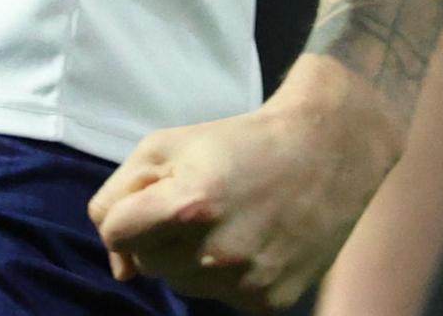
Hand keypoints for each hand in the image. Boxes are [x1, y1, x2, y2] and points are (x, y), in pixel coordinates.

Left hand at [92, 58, 405, 312]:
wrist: (326, 153)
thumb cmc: (239, 142)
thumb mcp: (166, 145)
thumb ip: (119, 197)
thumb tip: (120, 269)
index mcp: (190, 204)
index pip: (115, 234)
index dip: (126, 214)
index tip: (152, 198)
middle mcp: (217, 252)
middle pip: (148, 262)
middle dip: (159, 234)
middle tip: (198, 204)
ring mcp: (247, 282)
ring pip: (182, 283)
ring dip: (190, 257)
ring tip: (227, 221)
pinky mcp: (270, 302)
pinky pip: (221, 298)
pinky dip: (226, 275)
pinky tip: (251, 241)